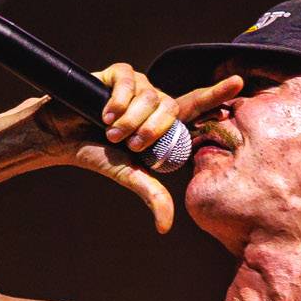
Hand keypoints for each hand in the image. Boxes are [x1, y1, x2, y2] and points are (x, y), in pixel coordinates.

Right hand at [28, 65, 244, 233]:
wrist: (61, 137)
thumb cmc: (95, 154)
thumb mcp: (128, 175)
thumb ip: (151, 193)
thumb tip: (165, 225)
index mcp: (162, 123)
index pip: (195, 107)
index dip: (216, 94)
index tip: (239, 84)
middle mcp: (154, 101)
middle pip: (171, 107)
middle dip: (152, 129)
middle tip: (129, 144)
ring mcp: (138, 86)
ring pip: (150, 96)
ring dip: (131, 120)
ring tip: (110, 131)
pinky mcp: (119, 74)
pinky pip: (130, 81)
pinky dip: (119, 101)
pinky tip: (104, 113)